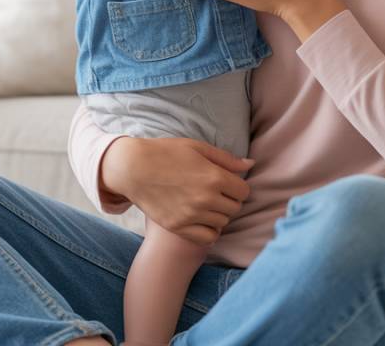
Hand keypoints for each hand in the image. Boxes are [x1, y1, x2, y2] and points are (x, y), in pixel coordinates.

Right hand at [100, 136, 253, 245]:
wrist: (133, 168)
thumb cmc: (166, 153)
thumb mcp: (197, 148)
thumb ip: (226, 159)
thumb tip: (250, 164)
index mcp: (213, 176)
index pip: (243, 191)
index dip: (237, 186)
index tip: (227, 182)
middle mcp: (205, 199)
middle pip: (234, 208)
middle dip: (229, 199)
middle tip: (215, 191)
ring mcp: (192, 215)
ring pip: (222, 222)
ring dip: (219, 214)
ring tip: (205, 203)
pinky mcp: (179, 227)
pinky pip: (208, 237)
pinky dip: (209, 230)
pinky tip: (202, 218)